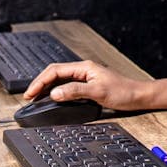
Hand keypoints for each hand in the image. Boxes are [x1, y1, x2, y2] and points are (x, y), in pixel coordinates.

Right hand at [22, 60, 149, 110]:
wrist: (138, 96)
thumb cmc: (123, 92)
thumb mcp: (98, 92)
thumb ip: (75, 91)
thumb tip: (55, 93)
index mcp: (84, 67)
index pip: (55, 71)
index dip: (40, 82)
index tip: (30, 93)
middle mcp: (83, 70)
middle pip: (54, 74)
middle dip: (39, 84)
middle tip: (28, 97)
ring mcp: (85, 77)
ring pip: (59, 80)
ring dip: (46, 88)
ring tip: (35, 99)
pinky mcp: (87, 85)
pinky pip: (66, 86)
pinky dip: (56, 92)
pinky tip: (52, 99)